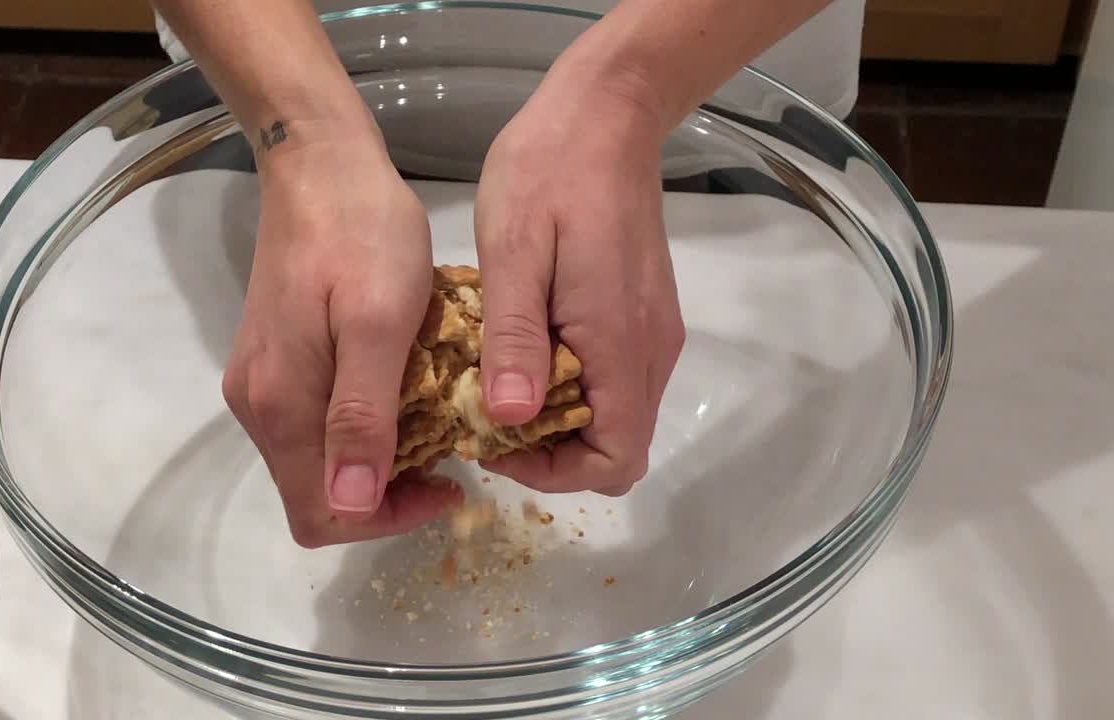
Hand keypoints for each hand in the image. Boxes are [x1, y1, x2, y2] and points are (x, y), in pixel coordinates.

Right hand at [223, 138, 461, 546]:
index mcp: (282, 406)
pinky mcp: (272, 357)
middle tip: (448, 449)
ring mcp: (261, 382)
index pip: (321, 515)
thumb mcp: (378, 324)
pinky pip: (314, 421)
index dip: (384, 521)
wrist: (320, 164)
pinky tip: (401, 390)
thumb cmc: (362, 233)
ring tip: (434, 419)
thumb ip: (362, 416)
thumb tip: (351, 506)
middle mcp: (258, 407)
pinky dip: (360, 427)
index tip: (446, 483)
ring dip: (376, 459)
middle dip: (385, 493)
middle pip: (316, 494)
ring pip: (316, 461)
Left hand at [473, 73, 685, 496]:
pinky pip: (615, 377)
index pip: (616, 460)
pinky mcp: (644, 311)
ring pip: (616, 414)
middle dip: (552, 450)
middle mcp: (650, 349)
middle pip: (618, 445)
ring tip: (498, 377)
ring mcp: (652, 331)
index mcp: (619, 343)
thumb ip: (514, 337)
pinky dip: (573, 385)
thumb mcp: (513, 250)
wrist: (606, 112)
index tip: (500, 439)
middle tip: (488, 409)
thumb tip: (510, 418)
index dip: (557, 473)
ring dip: (560, 418)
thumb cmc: (550, 171)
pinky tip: (526, 343)